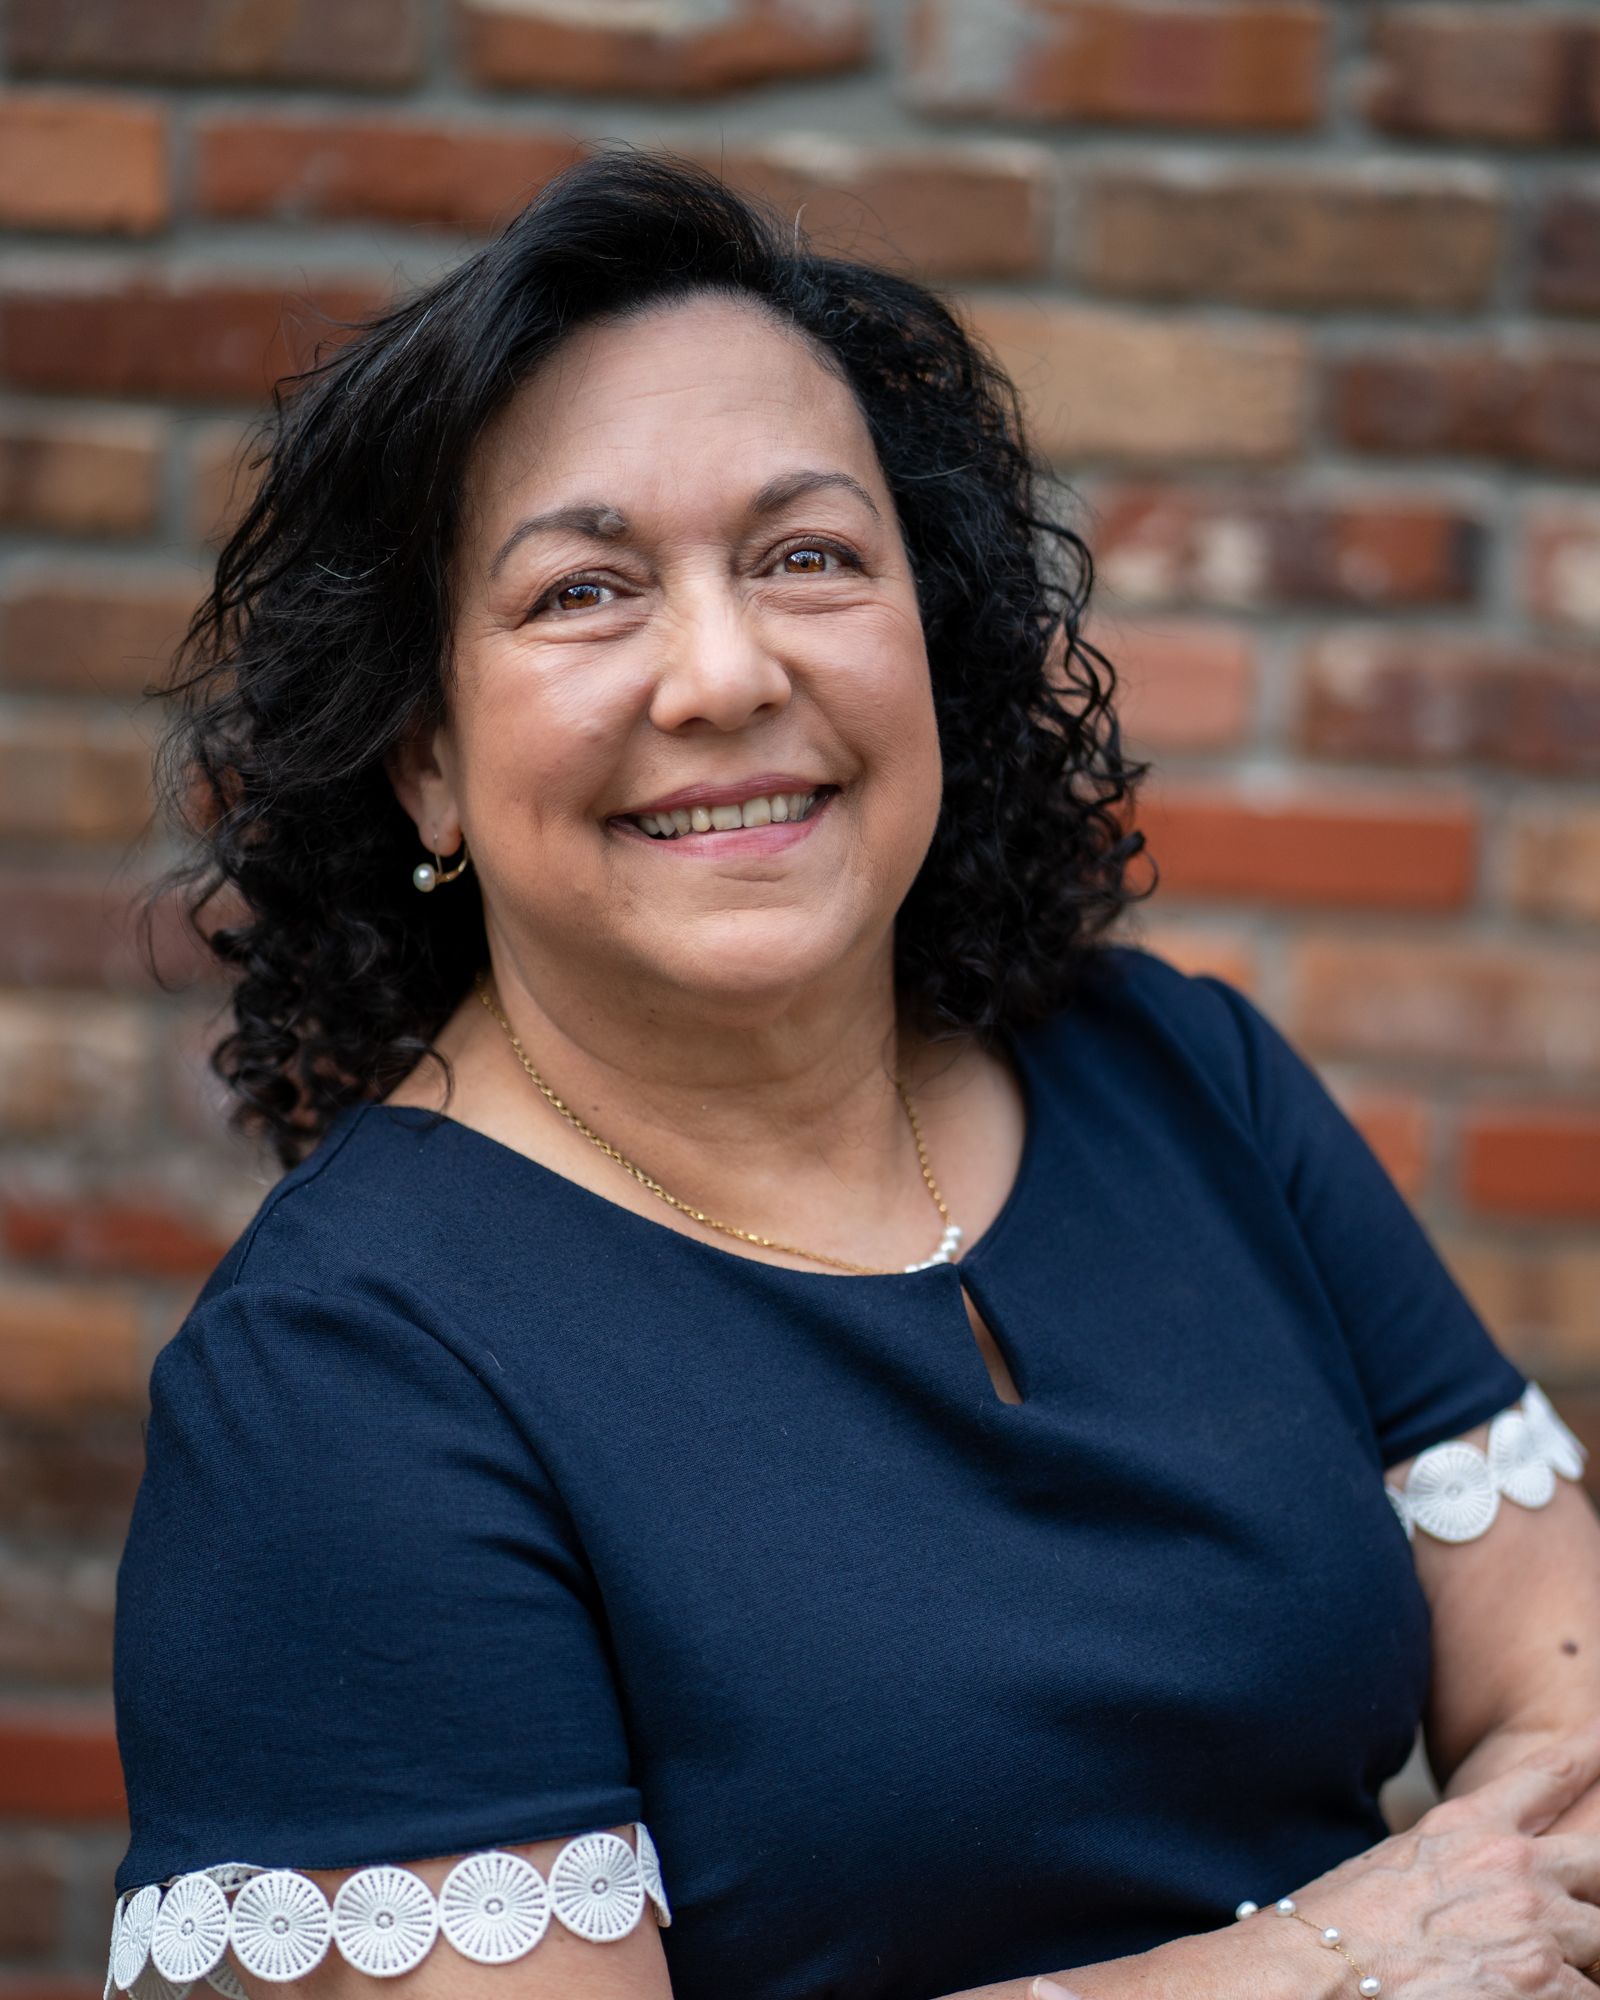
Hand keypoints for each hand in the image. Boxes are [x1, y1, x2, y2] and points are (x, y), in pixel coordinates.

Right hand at [1279, 1711, 1599, 1995]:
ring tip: (1547, 1968)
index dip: (1589, 1754)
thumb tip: (1474, 1891)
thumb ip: (1456, 1865)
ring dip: (1584, 1958)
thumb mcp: (1398, 1866)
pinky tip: (1538, 1996)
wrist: (1318, 1972)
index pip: (1550, 1777)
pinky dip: (1572, 1995)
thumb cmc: (1340, 1927)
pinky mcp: (1546, 1984)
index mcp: (1471, 1826)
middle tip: (1592, 1893)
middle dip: (1599, 1876)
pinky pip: (1589, 1994)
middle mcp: (1513, 1866)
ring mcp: (1537, 1925)